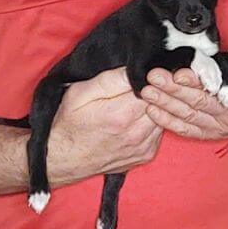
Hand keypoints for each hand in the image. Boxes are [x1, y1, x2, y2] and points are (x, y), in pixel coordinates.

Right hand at [48, 67, 162, 185]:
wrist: (64, 159)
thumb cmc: (69, 124)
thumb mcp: (80, 93)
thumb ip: (111, 79)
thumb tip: (135, 69)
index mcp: (122, 115)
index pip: (154, 88)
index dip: (150, 79)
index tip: (142, 77)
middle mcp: (136, 134)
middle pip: (162, 103)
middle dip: (155, 93)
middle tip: (140, 88)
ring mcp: (143, 147)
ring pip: (164, 117)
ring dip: (154, 108)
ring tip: (133, 105)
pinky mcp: (146, 155)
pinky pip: (159, 132)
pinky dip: (152, 123)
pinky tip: (135, 120)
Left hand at [140, 46, 227, 139]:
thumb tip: (223, 53)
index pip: (214, 91)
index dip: (194, 83)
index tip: (178, 73)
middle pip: (195, 104)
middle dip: (171, 90)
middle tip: (153, 77)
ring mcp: (217, 127)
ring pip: (186, 118)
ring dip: (164, 105)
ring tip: (146, 92)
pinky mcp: (209, 133)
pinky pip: (185, 130)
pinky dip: (167, 122)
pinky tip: (152, 111)